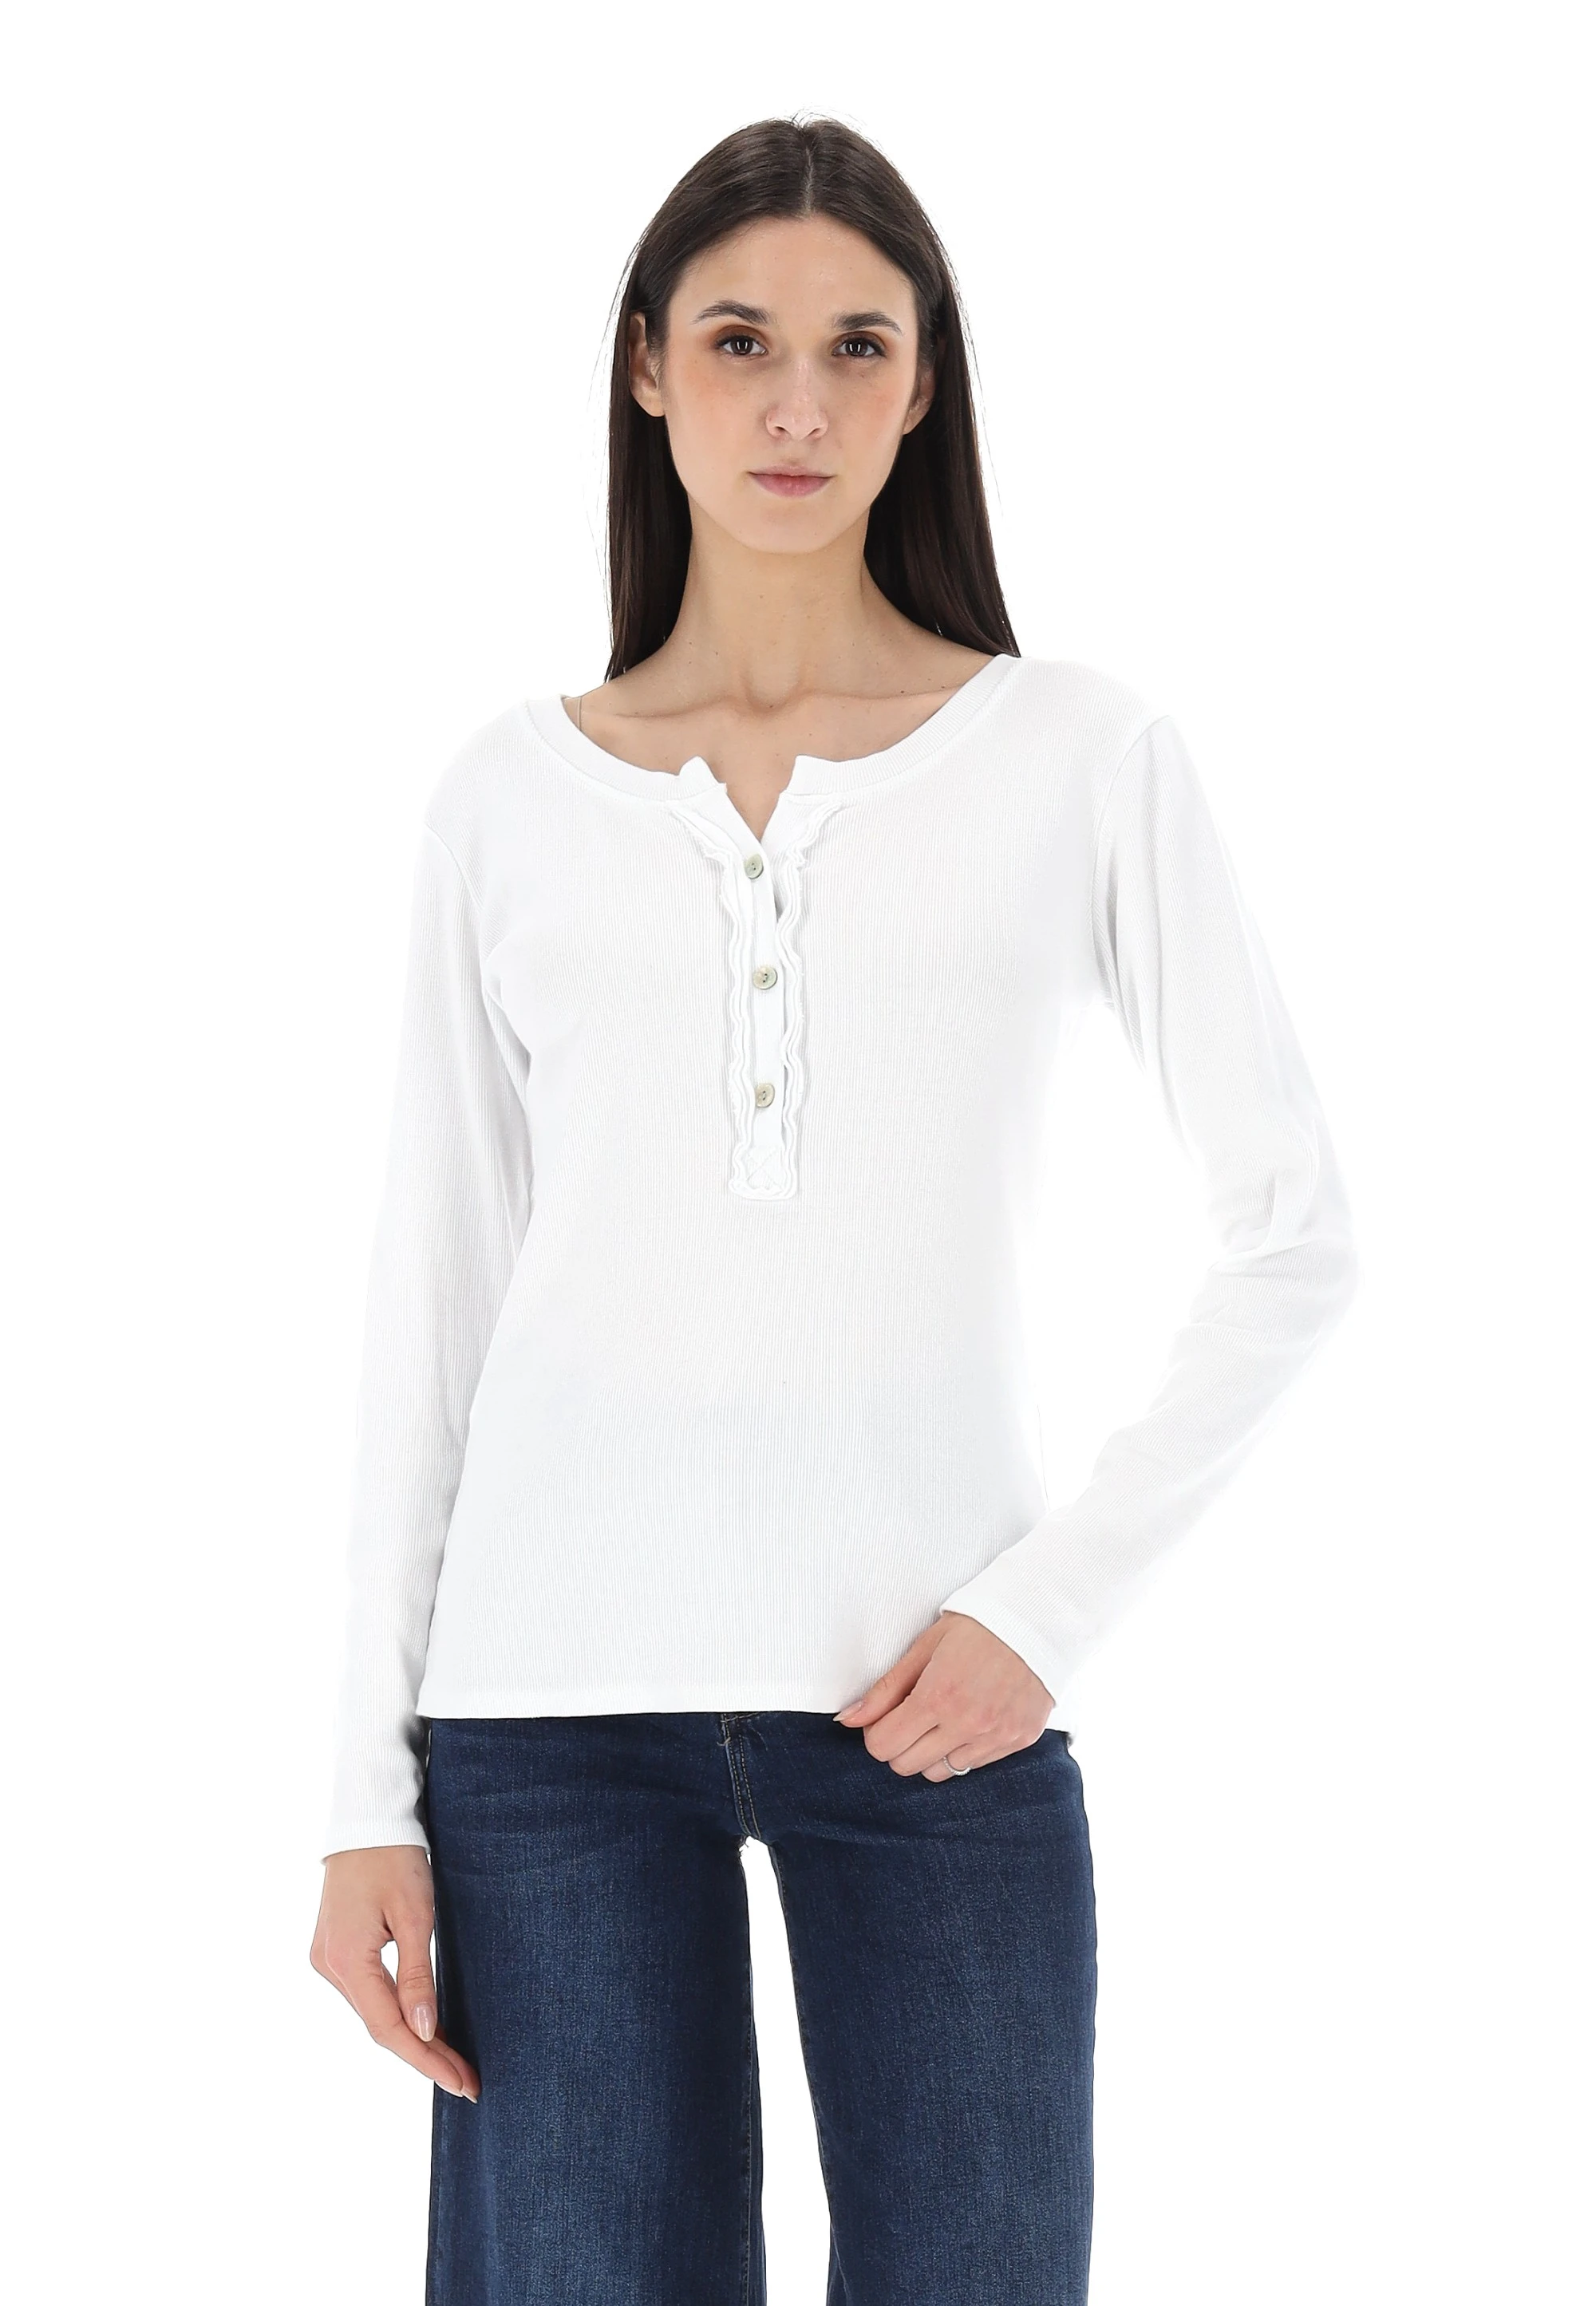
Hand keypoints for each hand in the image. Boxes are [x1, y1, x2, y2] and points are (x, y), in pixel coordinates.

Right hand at [310, 1845, 479, 2099]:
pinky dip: (397, 2012)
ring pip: (374, 2012)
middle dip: (425, 2055)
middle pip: (381, 2026)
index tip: (462, 2083)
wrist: (367, 1818)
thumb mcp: (415, 1915)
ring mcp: (328, 1958)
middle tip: (467, 2082)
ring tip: (454, 2061)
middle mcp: (329, 1966)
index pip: (389, 2028)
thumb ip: (417, 1977)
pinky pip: (368, 1993)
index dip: (427, 2060)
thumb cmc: (395, 1857)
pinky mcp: (335, 1949)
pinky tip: (424, 2027)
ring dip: (412, 2037)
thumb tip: (423, 2031)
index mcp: (346, 1959)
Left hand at [832, 1609, 1055, 1777]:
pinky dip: (963, 1750)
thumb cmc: (976, 1627)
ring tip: (943, 1718)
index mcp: (938, 1696)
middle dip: (899, 1744)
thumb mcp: (924, 1647)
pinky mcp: (1018, 1741)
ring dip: (931, 1752)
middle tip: (911, 1715)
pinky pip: (975, 1766)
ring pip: (940, 1773)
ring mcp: (996, 1737)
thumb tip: (848, 1720)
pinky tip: (971, 1718)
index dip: (876, 1732)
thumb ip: (885, 1689)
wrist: (1038, 1620)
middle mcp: (967, 1724)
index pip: (883, 1746)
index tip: (886, 1715)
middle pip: (906, 1766)